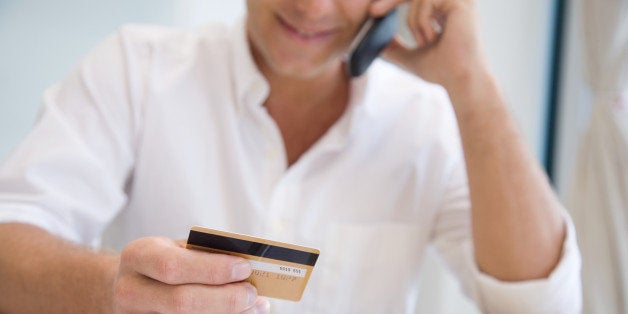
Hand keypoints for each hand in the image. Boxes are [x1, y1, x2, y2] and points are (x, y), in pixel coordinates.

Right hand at [113, 237, 269, 312]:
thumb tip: (247, 269)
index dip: (211, 270)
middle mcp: (129, 289)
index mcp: (139, 255)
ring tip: (254, 307)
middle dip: (224, 299)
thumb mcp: (177, 249)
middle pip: (181, 302)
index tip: (244, 268)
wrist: (130, 284)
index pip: (173, 266)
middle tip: (252, 294)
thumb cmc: (165, 262)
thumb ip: (205, 255)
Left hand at [370, 0, 489, 90]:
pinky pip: (426, 1)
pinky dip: (421, 21)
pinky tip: (433, 37)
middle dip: (391, 1)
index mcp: (444, 11)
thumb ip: (395, 46)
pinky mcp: (459, 3)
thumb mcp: (410, 57)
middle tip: (374, 11)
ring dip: (413, 21)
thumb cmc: (441, 71)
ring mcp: (457, 1)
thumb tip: (375, 40)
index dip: (393, 2)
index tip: (374, 12)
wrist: (459, 80)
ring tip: (424, 41)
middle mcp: (452, 3)